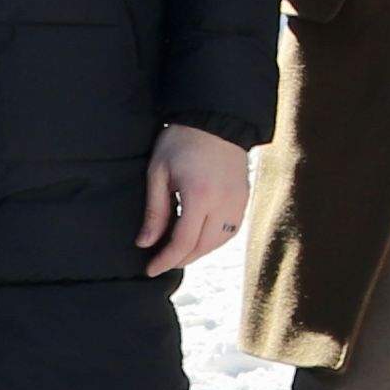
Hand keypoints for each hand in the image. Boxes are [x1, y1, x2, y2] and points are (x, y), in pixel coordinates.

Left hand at [141, 123, 251, 274]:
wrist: (215, 121)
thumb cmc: (181, 143)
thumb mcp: (159, 174)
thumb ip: (154, 211)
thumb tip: (145, 243)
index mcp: (199, 196)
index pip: (183, 242)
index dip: (166, 260)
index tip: (150, 269)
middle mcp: (223, 203)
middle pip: (203, 247)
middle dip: (181, 259)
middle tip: (162, 263)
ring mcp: (237, 201)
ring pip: (219, 242)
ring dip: (198, 252)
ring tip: (179, 252)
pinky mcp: (244, 198)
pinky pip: (231, 230)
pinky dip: (214, 240)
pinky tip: (200, 238)